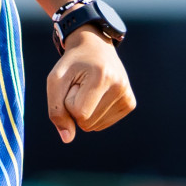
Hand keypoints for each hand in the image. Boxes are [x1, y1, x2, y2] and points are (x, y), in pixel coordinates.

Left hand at [47, 28, 135, 142]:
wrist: (94, 47)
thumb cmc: (72, 64)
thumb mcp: (55, 80)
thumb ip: (56, 110)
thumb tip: (67, 138)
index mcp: (102, 76)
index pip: (79, 113)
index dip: (68, 101)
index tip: (73, 83)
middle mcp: (120, 86)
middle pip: (87, 122)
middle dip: (76, 106)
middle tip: (81, 84)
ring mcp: (128, 95)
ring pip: (94, 126)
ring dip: (85, 110)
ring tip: (89, 88)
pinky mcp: (130, 103)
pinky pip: (103, 124)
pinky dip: (94, 113)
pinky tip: (98, 94)